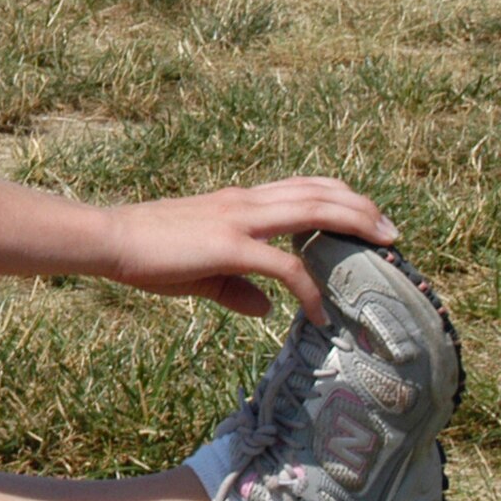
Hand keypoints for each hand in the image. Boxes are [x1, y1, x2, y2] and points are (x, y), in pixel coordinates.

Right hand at [97, 177, 399, 323]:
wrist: (108, 238)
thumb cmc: (143, 252)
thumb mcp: (198, 271)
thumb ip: (236, 287)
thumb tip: (268, 309)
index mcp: (237, 202)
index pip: (300, 188)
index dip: (339, 198)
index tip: (364, 220)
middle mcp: (244, 202)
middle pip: (320, 192)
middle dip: (363, 209)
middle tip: (392, 232)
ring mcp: (239, 220)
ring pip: (315, 212)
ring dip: (356, 227)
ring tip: (384, 248)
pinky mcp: (231, 247)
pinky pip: (286, 267)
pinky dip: (311, 289)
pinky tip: (321, 313)